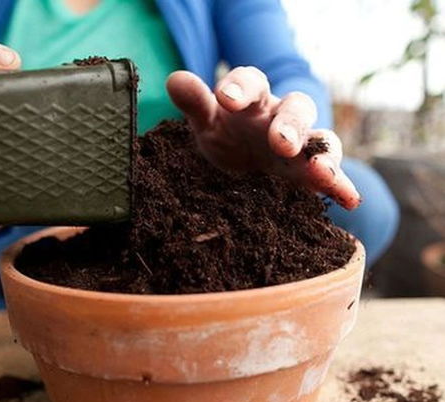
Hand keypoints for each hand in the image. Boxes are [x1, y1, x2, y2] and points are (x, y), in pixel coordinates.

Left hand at [167, 67, 360, 209]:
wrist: (238, 169)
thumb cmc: (224, 138)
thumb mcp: (207, 123)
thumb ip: (196, 104)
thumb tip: (175, 79)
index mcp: (253, 100)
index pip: (252, 83)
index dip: (241, 88)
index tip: (226, 100)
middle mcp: (281, 117)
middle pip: (296, 109)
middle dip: (290, 125)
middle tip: (280, 142)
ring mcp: (301, 147)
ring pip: (320, 141)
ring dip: (323, 155)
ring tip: (321, 172)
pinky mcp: (311, 175)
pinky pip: (332, 176)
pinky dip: (342, 185)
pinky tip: (350, 199)